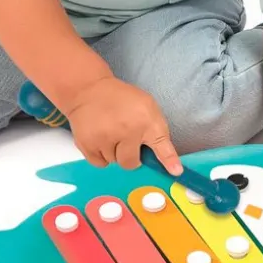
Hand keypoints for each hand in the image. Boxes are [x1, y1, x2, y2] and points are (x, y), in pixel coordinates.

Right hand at [64, 77, 182, 174]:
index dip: (168, 161)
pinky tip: (100, 137)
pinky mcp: (87, 143)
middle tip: (125, 140)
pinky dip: (100, 155)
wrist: (89, 90)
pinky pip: (99, 163)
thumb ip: (156, 132)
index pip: (160, 145)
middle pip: (131, 163)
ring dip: (114, 153)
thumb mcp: (147, 108)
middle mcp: (126, 130)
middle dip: (130, 156)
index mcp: (145, 120)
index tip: (175, 172)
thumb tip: (167, 161)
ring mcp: (105, 138)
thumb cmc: (122, 100)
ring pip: (114, 162)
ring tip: (110, 133)